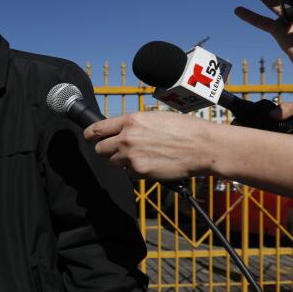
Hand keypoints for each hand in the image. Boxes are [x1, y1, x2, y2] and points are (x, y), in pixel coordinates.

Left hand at [83, 112, 211, 179]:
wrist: (203, 146)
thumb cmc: (184, 130)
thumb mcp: (154, 118)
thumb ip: (134, 125)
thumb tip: (120, 131)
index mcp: (130, 120)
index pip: (97, 129)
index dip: (90, 135)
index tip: (89, 137)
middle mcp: (127, 137)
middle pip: (100, 149)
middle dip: (107, 150)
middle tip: (119, 151)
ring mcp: (131, 156)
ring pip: (113, 162)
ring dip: (122, 161)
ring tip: (141, 156)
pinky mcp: (139, 171)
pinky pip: (128, 173)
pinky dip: (135, 171)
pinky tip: (151, 163)